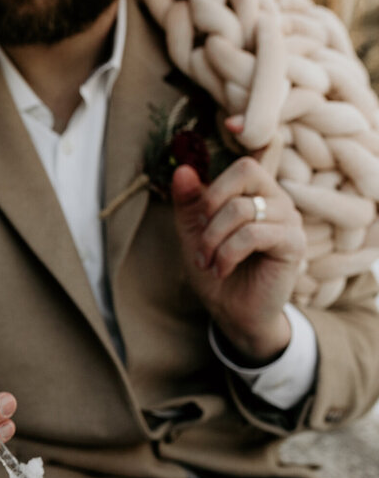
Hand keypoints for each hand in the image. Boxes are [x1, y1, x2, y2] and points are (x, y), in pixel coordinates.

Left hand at [171, 156, 305, 363]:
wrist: (232, 311)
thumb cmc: (215, 269)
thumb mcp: (192, 232)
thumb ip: (188, 201)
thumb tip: (183, 170)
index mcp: (257, 194)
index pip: (243, 166)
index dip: (214, 188)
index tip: (201, 220)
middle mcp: (278, 201)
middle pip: (247, 172)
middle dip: (211, 208)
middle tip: (201, 239)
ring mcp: (289, 221)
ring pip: (243, 208)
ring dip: (213, 239)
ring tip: (207, 262)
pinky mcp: (294, 244)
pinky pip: (254, 234)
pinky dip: (228, 253)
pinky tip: (221, 270)